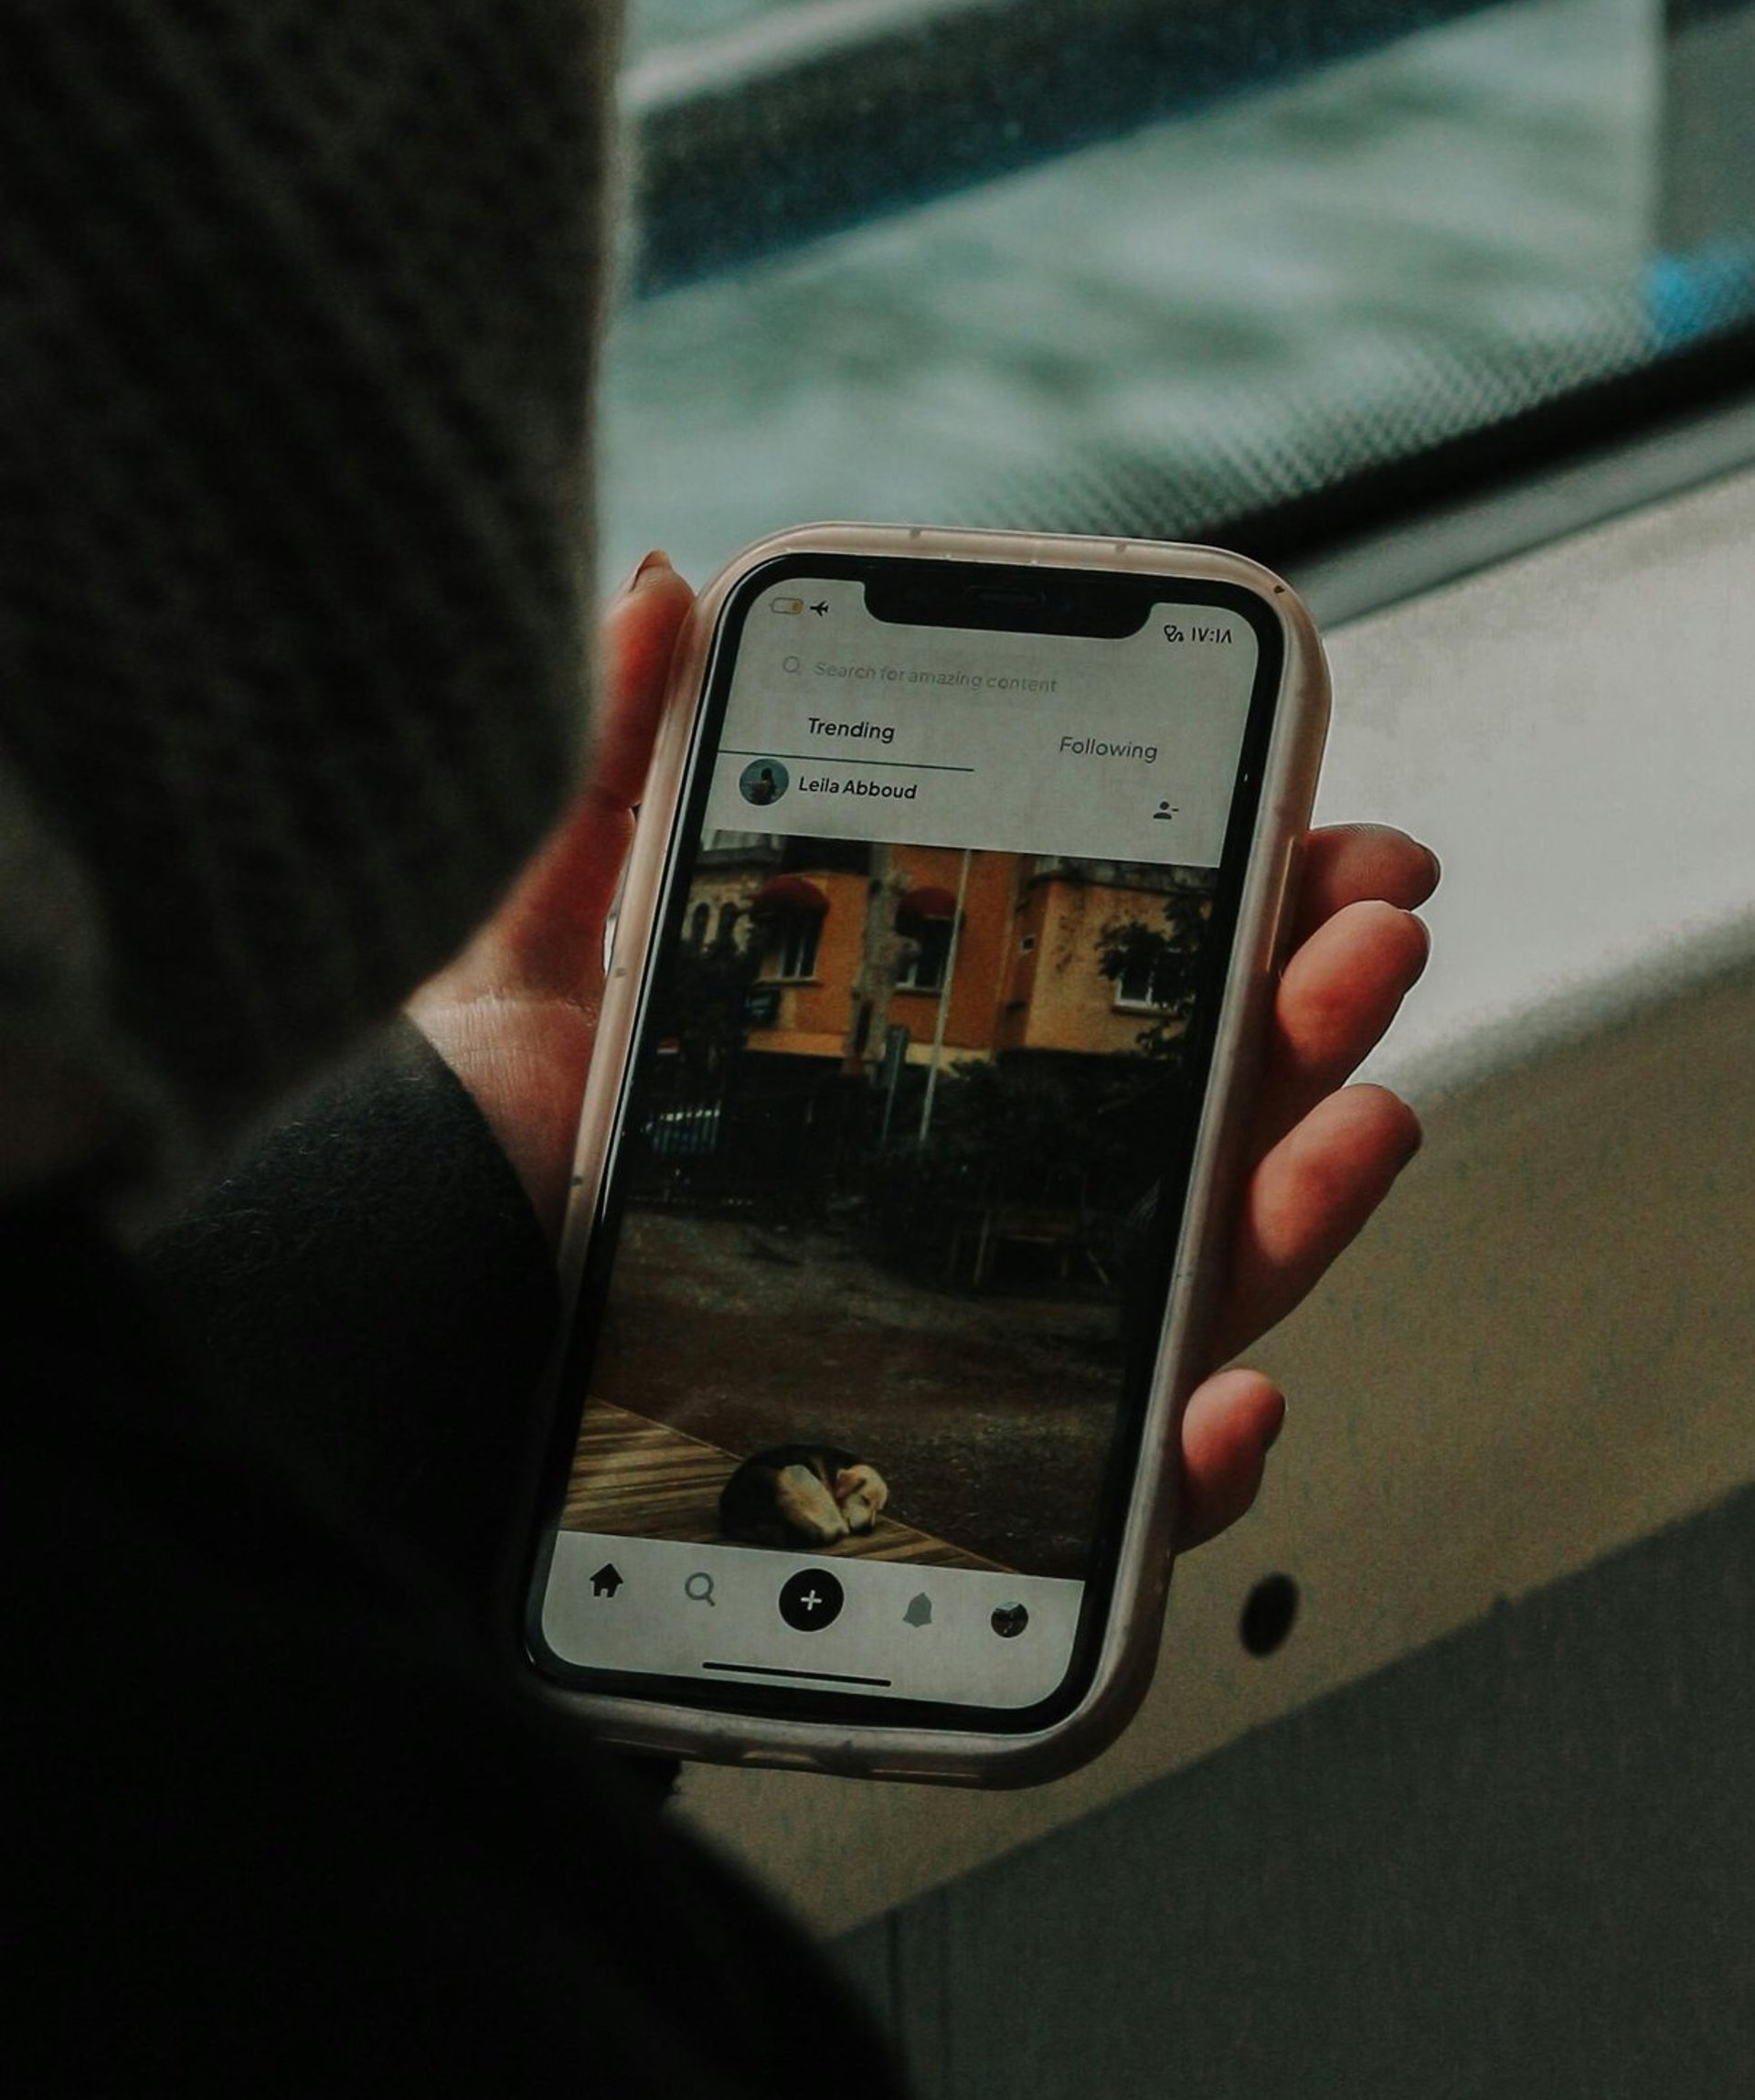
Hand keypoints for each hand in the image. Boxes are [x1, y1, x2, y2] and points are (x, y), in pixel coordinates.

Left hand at [409, 553, 1436, 1556]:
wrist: (363, 1390)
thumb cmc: (437, 1191)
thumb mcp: (521, 963)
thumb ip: (612, 782)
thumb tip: (662, 586)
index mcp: (890, 1074)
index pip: (1104, 976)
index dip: (1230, 894)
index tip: (1310, 819)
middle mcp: (952, 1210)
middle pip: (1187, 1112)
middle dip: (1308, 1005)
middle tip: (1365, 922)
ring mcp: (970, 1360)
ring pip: (1197, 1285)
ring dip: (1307, 1194)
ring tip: (1358, 1104)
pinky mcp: (955, 1513)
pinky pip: (1112, 1511)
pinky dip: (1197, 1470)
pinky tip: (1228, 1400)